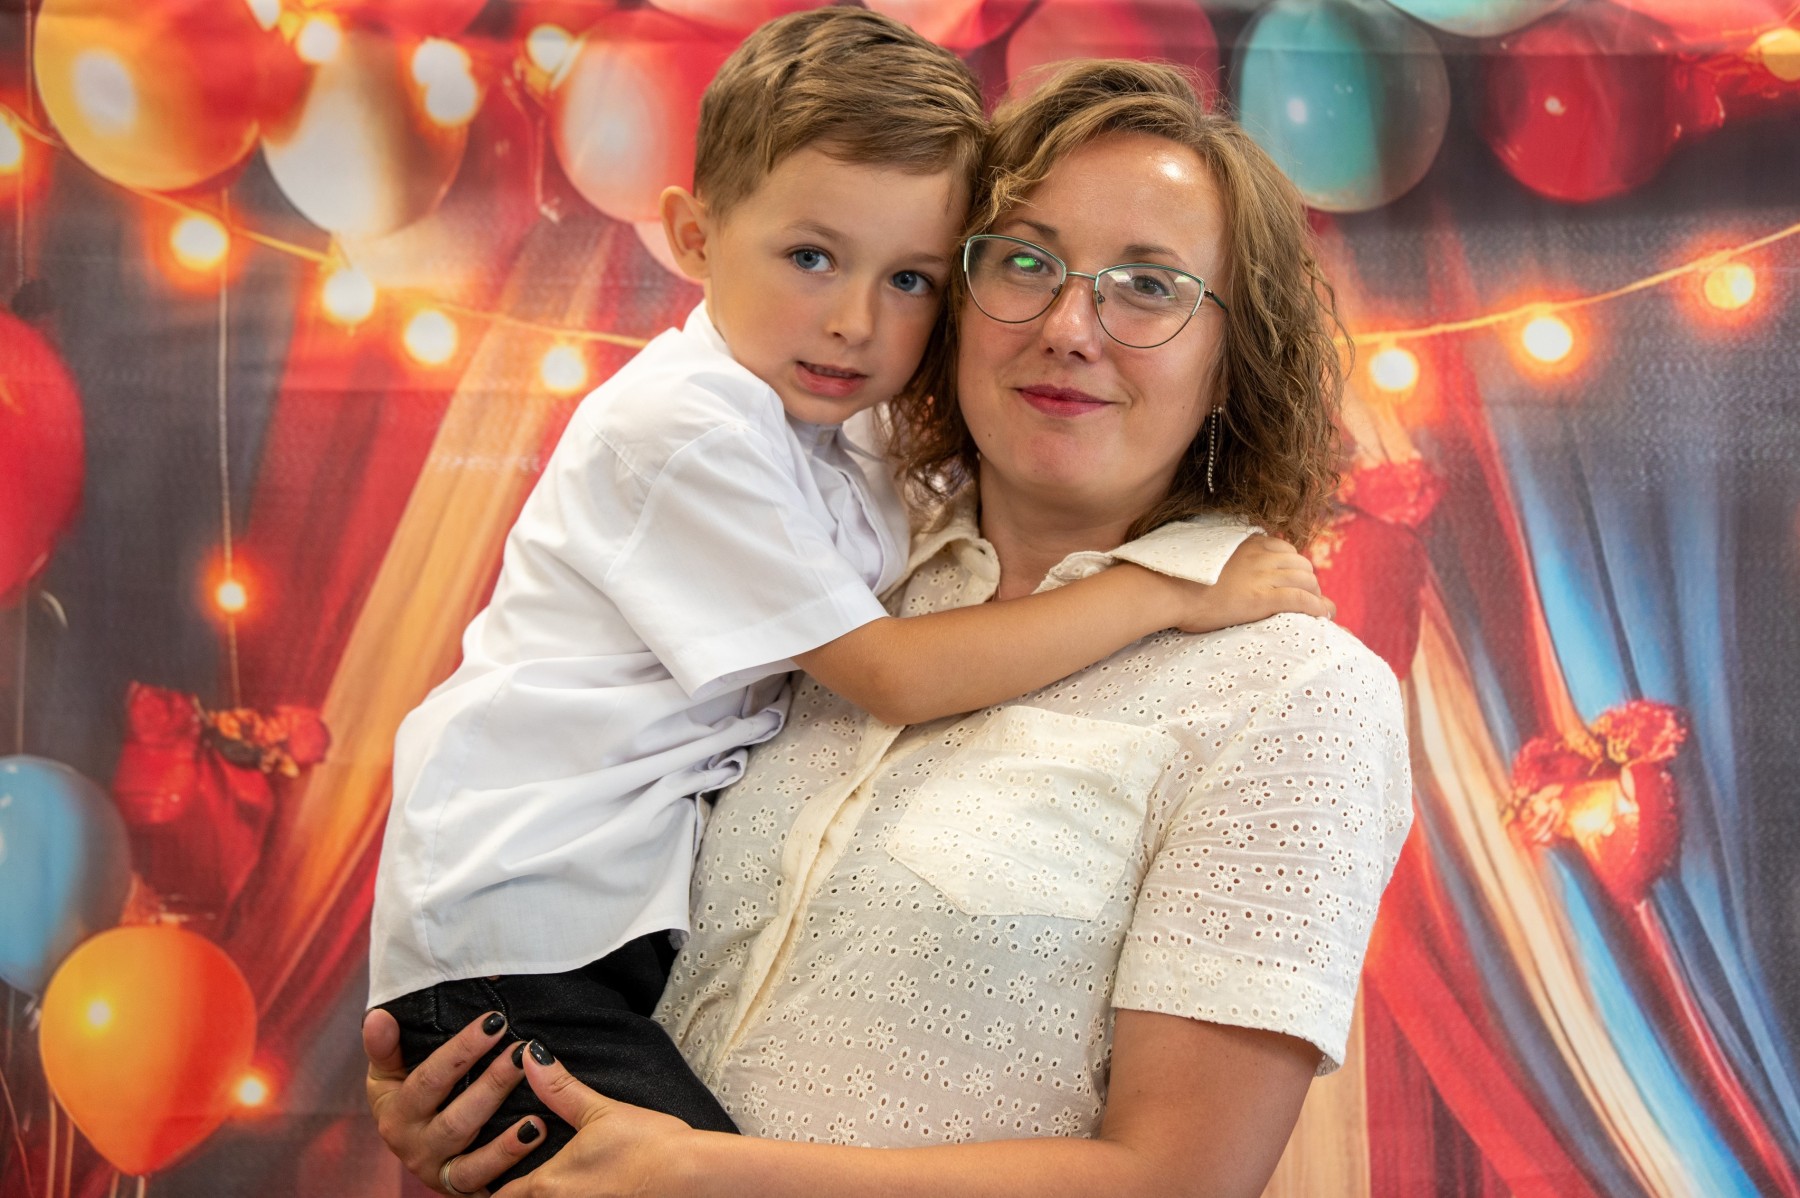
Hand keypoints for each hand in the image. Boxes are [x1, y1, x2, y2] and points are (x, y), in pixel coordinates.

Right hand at [363, 1008, 543, 1195]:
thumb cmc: (408, 1095)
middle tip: (523, 1052)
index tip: (495, 1021)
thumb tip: (378, 1017)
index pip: (430, 1080)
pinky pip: (486, 1181)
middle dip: (493, 1084)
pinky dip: (511, 1161)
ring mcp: (439, 1173)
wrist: (417, 1145)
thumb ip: (385, 1046)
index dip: (462, 1050)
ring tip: (539, 1101)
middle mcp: (413, 1148)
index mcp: (395, 1114)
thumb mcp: (389, 1071)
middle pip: (456, 1119)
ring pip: (473, 1158)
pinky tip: (536, 1135)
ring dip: (506, 1134)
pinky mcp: (462, 1190)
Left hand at [494, 1048, 699, 1197]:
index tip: (492, 1175)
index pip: (500, 1197)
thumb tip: (530, 1056)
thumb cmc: (648, 1145)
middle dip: (514, 1195)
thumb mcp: (600, 1112)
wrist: (691, 1176)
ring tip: (555, 1185)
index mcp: (548, 1184)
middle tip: (510, 1180)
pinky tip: (582, 1191)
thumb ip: (559, 1090)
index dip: (493, 1187)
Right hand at [1165, 534, 1333, 632]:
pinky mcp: (1263, 598)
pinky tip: (1325, 615)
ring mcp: (1263, 576)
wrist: (1167, 589)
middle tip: (1308, 596)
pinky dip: (1317, 607)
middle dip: (1308, 580)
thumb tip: (1220, 565)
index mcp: (1245, 542)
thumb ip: (1220, 555)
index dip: (1292, 565)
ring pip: (1306, 580)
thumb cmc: (1176, 577)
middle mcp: (1259, 555)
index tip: (1292, 578)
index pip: (1284, 549)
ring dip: (1316, 594)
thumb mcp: (1202, 555)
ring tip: (1319, 608)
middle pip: (1301, 563)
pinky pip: (1302, 600)